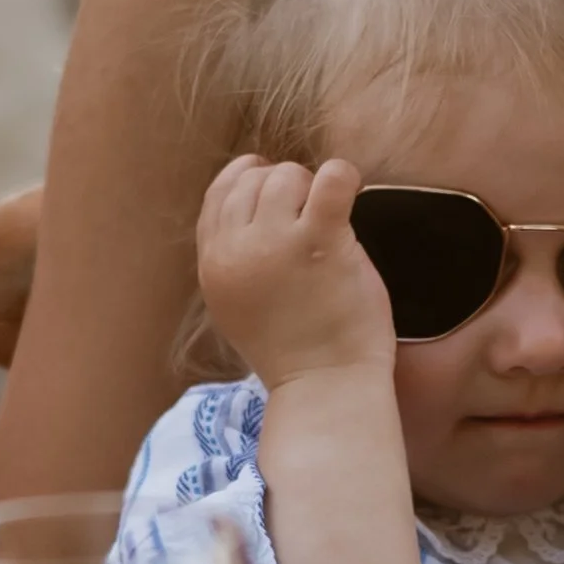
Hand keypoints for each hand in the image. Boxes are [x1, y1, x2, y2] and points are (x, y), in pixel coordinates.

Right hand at [195, 156, 395, 390]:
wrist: (325, 387)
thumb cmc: (293, 350)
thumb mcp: (236, 305)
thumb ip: (234, 259)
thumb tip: (252, 207)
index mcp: (213, 264)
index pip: (219, 194)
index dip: (249, 181)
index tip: (277, 191)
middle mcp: (236, 250)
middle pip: (253, 181)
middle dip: (285, 186)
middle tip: (312, 215)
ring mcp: (276, 245)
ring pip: (287, 176)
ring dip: (313, 187)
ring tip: (330, 220)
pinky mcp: (320, 243)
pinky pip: (330, 181)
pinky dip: (343, 176)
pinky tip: (350, 189)